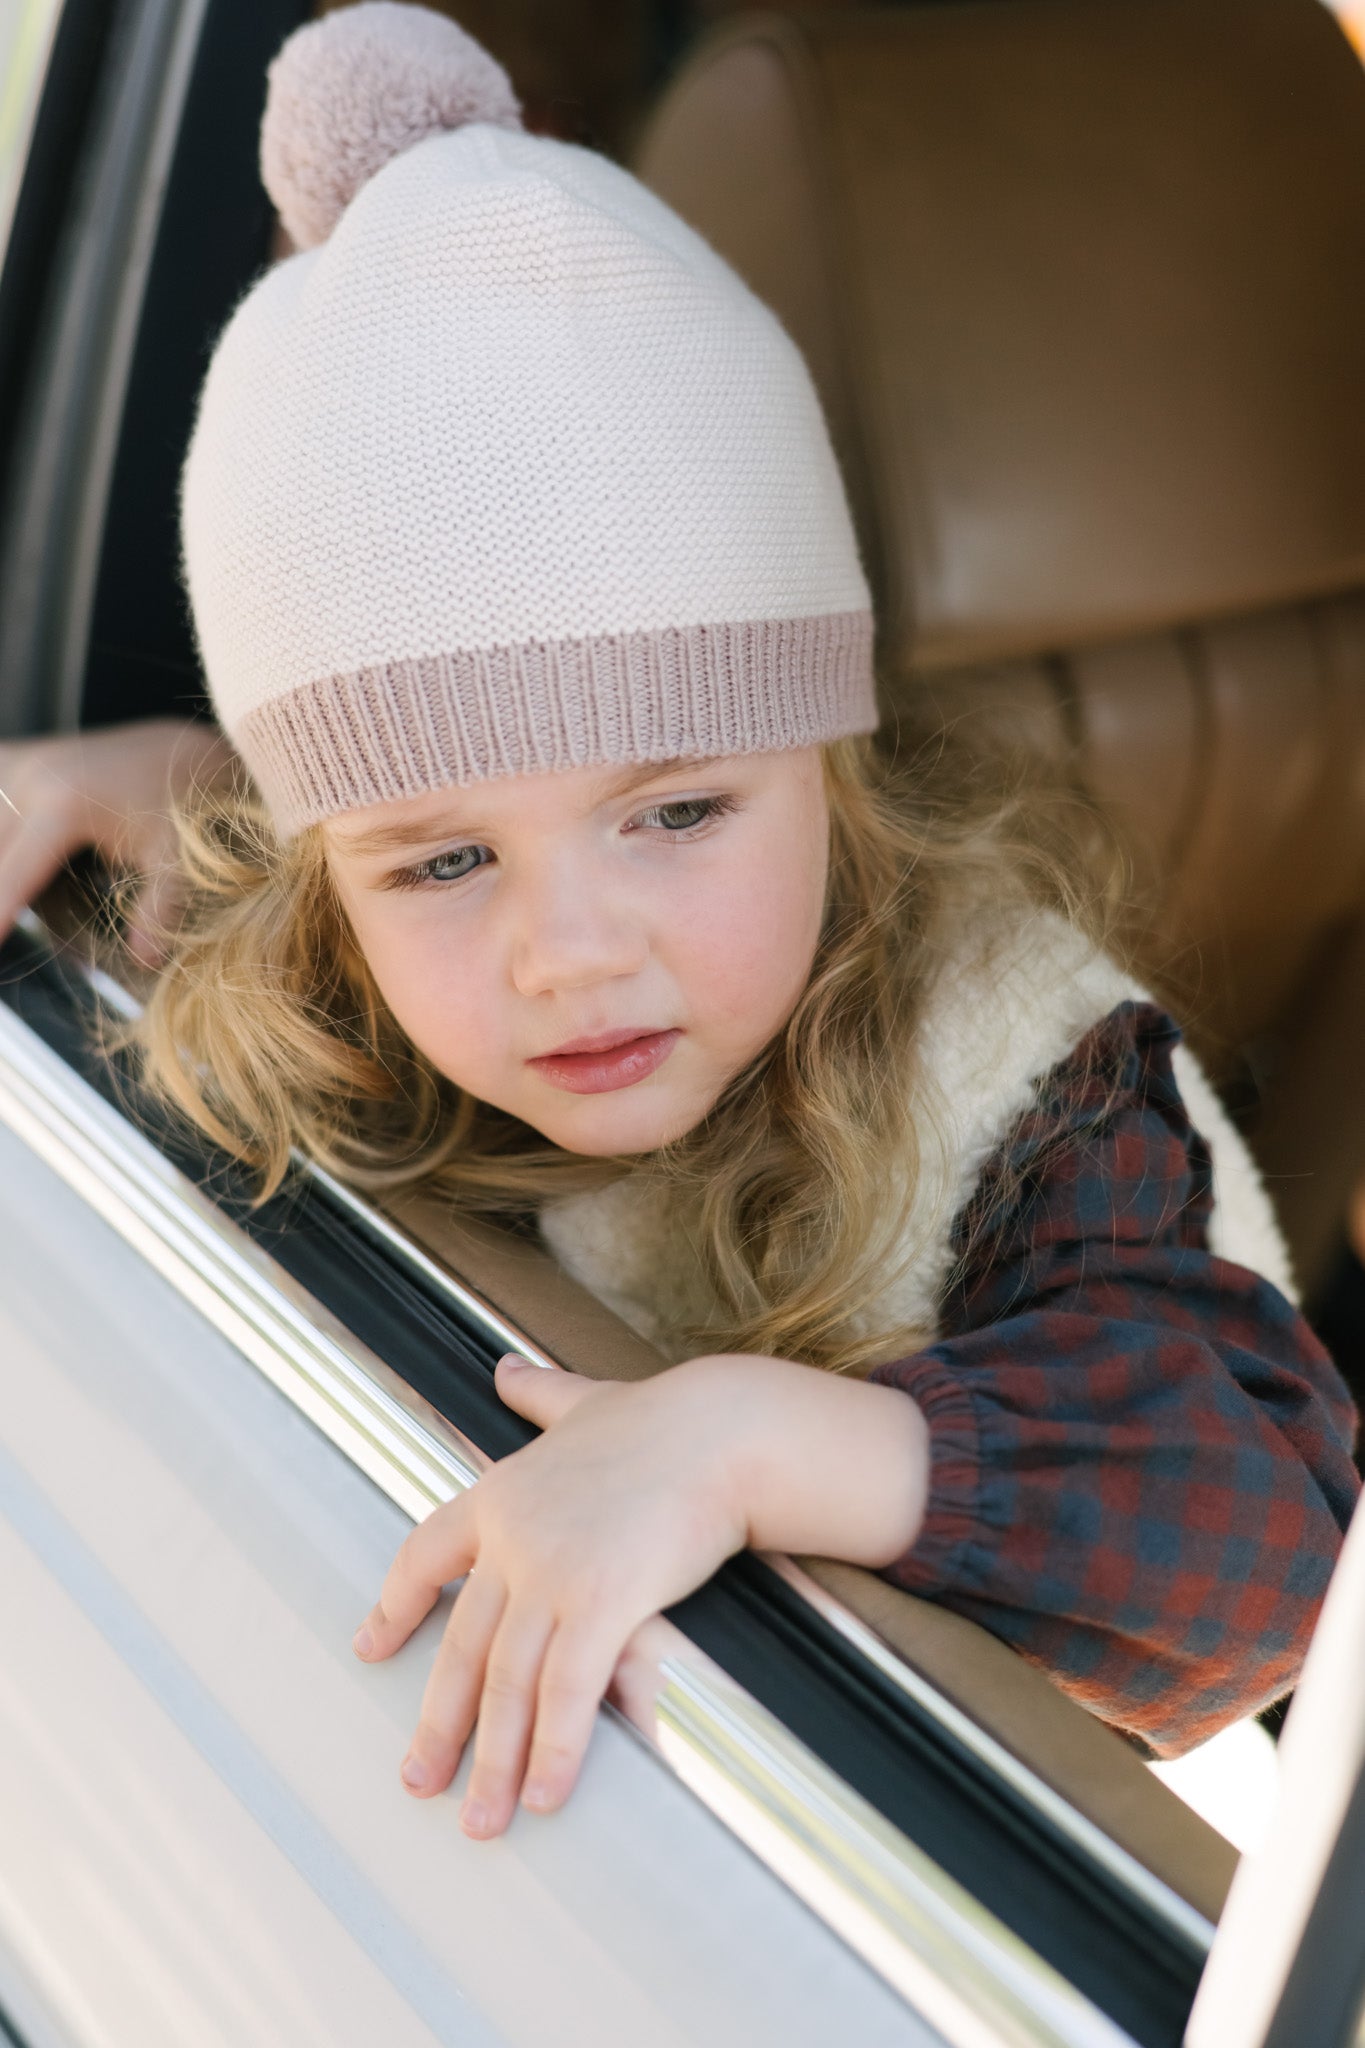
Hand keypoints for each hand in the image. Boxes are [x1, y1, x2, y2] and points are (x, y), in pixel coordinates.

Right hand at [0, 719, 233, 965]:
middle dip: (1, 891)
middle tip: (13, 927)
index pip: (11, 875)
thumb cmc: (185, 806)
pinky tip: (13, 844)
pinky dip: (4, 827)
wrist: (185, 749)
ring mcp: (22, 762)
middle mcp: (32, 778)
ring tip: (34, 887)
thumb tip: (147, 960)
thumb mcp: (179, 859)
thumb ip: (161, 909)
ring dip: (5, 859)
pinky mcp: (19, 757)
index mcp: (63, 806)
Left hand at [354, 1350, 927, 1837]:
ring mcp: (553, 1573)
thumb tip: (506, 1368)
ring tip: (482, 1819)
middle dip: (440, 1725)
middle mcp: (513, 1539)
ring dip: (495, 1762)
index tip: (369, 1645)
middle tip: (420, 1781)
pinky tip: (547, 1794)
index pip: (424, 1556)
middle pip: (461, 1647)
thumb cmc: (663, 1419)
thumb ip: (540, 1394)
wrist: (722, 1429)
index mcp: (499, 1494)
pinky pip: (569, 1692)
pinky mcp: (604, 1602)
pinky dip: (556, 1749)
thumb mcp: (584, 1401)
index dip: (396, 1605)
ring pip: (508, 1685)